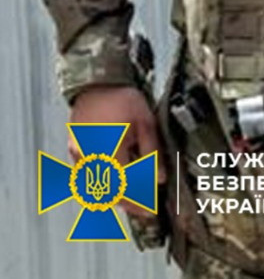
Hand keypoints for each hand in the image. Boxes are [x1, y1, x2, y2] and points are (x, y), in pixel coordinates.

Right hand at [69, 84, 166, 217]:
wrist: (98, 84)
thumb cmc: (122, 99)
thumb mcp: (146, 124)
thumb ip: (152, 153)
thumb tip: (158, 179)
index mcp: (108, 152)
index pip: (123, 187)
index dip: (137, 201)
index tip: (149, 209)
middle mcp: (89, 157)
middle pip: (106, 193)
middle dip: (125, 203)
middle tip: (144, 207)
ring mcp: (78, 155)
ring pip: (94, 188)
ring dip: (113, 195)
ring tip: (134, 196)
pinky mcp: (74, 151)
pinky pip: (86, 176)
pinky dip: (101, 183)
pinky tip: (117, 181)